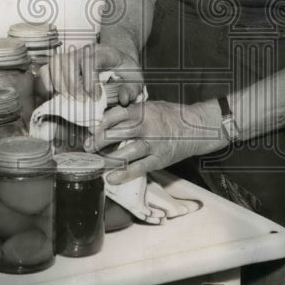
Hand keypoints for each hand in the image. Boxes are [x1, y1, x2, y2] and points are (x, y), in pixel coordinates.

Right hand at [44, 43, 144, 103]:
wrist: (115, 59)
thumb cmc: (124, 72)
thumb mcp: (135, 80)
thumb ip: (132, 90)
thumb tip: (123, 99)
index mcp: (104, 51)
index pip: (90, 60)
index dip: (89, 80)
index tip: (94, 98)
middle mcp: (85, 49)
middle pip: (70, 61)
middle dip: (73, 85)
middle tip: (81, 102)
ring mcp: (71, 54)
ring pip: (56, 64)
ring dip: (60, 85)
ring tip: (70, 100)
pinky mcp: (61, 61)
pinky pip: (47, 69)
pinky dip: (47, 83)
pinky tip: (54, 96)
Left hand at [85, 99, 226, 182]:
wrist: (197, 128)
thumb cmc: (169, 116)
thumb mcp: (150, 107)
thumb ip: (130, 113)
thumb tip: (104, 122)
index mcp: (143, 110)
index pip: (116, 115)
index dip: (100, 123)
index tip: (90, 130)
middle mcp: (147, 126)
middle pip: (117, 133)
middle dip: (98, 142)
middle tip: (87, 148)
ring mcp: (154, 143)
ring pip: (126, 152)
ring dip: (107, 159)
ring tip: (95, 163)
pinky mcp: (160, 159)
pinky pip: (139, 168)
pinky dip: (124, 174)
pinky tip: (111, 178)